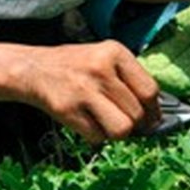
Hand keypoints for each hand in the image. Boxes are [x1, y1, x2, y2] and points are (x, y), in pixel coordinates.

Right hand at [0, 40, 160, 144]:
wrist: (34, 69)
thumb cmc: (76, 66)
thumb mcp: (104, 59)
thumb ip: (130, 79)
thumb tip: (156, 114)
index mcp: (114, 52)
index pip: (150, 90)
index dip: (154, 110)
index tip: (152, 119)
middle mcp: (100, 68)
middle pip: (137, 113)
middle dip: (135, 124)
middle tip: (125, 121)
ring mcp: (84, 89)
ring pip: (122, 128)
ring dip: (117, 132)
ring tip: (107, 122)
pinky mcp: (69, 109)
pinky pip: (98, 136)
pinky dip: (96, 136)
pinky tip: (87, 122)